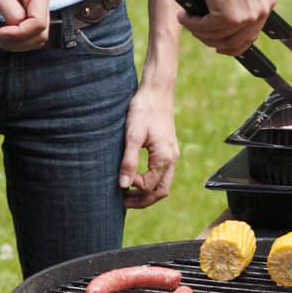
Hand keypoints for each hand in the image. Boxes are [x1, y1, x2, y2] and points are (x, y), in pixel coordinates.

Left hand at [0, 0, 49, 50]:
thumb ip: (11, 13)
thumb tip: (18, 29)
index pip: (38, 23)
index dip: (19, 34)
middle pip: (40, 32)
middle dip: (19, 41)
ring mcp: (37, 5)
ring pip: (37, 36)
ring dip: (18, 43)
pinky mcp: (30, 11)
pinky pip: (30, 32)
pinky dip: (18, 39)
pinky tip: (4, 35)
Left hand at [118, 83, 177, 208]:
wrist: (157, 90)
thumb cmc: (144, 109)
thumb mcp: (133, 135)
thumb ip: (129, 161)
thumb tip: (123, 185)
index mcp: (164, 157)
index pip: (150, 186)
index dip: (134, 189)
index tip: (119, 183)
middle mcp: (172, 158)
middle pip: (161, 191)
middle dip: (143, 200)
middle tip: (123, 202)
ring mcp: (172, 153)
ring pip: (163, 183)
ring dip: (147, 191)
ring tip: (128, 193)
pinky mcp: (168, 147)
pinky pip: (163, 172)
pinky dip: (151, 180)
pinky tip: (136, 176)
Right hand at [183, 0, 274, 55]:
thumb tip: (229, 12)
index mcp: (267, 2)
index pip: (252, 34)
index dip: (234, 43)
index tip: (221, 44)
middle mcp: (260, 12)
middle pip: (236, 41)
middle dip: (214, 41)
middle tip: (199, 34)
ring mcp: (246, 17)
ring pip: (218, 37)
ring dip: (199, 32)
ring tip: (187, 21)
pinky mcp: (229, 18)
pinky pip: (205, 29)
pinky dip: (191, 24)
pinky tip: (183, 16)